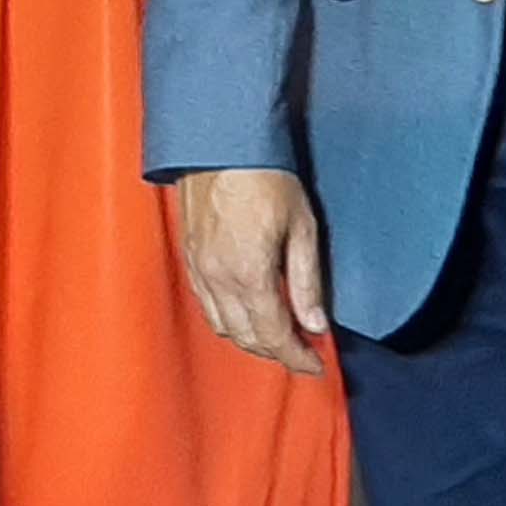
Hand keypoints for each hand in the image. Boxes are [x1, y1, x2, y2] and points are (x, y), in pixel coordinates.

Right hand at [174, 169, 331, 373]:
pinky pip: (207, 305)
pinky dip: (229, 320)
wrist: (220, 140)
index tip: (316, 365)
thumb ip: (307, 281)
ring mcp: (199, 269)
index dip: (296, 357)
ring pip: (222, 327)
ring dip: (251, 339)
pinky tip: (247, 312)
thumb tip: (315, 324)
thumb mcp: (302, 226)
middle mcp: (218, 279)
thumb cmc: (267, 176)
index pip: (273, 336)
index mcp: (250, 274)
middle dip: (276, 352)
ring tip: (278, 334)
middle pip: (246, 338)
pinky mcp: (189, 257)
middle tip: (303, 351)